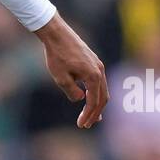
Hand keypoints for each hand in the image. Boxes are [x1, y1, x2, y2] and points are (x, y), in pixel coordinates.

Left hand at [35, 13, 108, 127]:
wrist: (57, 34)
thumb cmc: (57, 55)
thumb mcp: (60, 77)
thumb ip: (72, 91)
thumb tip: (81, 99)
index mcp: (93, 76)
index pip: (94, 101)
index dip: (88, 115)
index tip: (81, 125)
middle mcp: (99, 70)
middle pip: (102, 97)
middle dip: (95, 113)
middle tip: (87, 125)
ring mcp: (98, 65)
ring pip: (102, 89)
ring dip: (97, 104)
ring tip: (92, 117)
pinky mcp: (94, 61)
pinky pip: (99, 81)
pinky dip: (96, 93)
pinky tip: (89, 98)